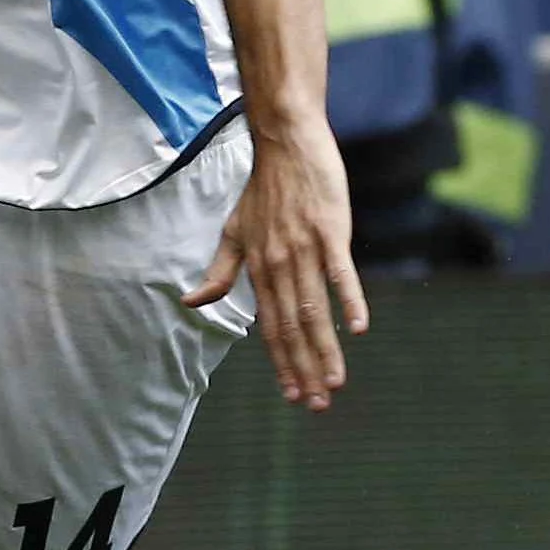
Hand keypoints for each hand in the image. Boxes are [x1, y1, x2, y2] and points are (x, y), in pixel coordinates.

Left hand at [187, 125, 369, 406]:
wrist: (284, 144)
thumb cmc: (263, 191)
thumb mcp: (233, 233)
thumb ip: (219, 272)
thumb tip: (191, 303)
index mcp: (257, 269)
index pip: (269, 327)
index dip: (280, 362)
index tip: (290, 394)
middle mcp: (277, 265)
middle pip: (292, 327)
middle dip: (304, 369)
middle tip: (316, 405)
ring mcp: (304, 249)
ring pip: (315, 310)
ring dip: (325, 348)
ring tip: (335, 382)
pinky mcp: (330, 232)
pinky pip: (339, 273)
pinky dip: (349, 300)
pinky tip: (358, 328)